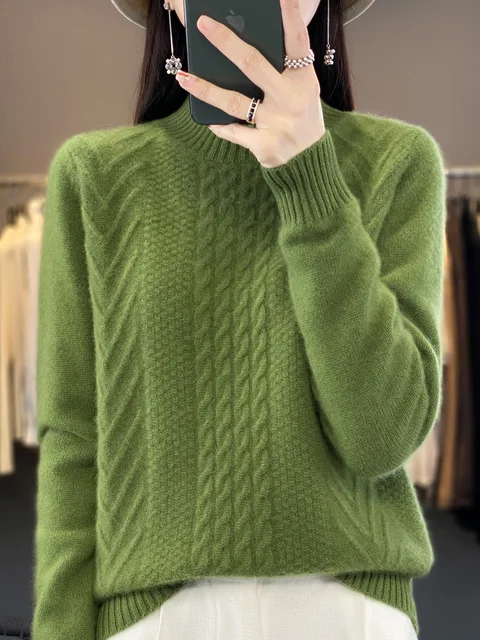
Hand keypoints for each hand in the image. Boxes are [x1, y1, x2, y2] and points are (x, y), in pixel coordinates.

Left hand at [175, 0, 325, 168]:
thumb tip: (244, 48)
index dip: (290, 17)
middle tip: (204, 25)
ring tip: (183, 77)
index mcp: (304, 80)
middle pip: (254, 64)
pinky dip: (220, 126)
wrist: (308, 164)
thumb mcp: (302, 92)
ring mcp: (278, 123)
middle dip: (226, 42)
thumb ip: (283, 71)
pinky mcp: (265, 145)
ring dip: (205, 88)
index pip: (297, 42)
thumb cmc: (300, 120)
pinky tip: (208, 120)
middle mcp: (291, 99)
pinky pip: (234, 131)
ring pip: (234, 101)